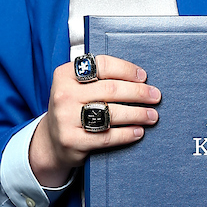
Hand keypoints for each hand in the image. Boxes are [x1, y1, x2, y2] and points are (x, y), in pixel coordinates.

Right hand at [29, 54, 160, 186]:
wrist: (51, 142)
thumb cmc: (73, 108)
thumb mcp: (76, 87)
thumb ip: (99, 78)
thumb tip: (140, 78)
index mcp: (65, 74)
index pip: (102, 65)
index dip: (126, 69)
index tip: (143, 76)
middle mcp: (63, 94)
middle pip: (111, 89)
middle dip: (139, 92)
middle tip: (155, 96)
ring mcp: (66, 118)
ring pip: (111, 113)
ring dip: (138, 114)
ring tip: (152, 115)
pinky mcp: (73, 141)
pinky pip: (108, 136)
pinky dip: (127, 134)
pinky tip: (139, 131)